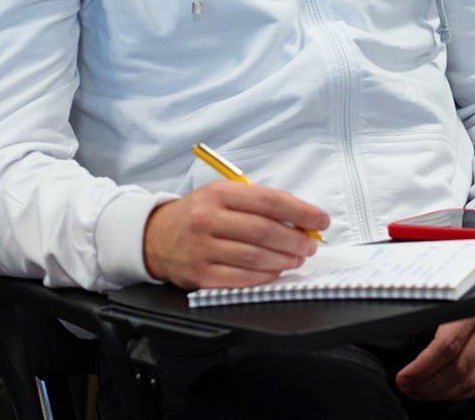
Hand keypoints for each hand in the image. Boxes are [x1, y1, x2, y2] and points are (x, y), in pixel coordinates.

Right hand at [142, 180, 328, 290]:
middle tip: (311, 244)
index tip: (321, 219)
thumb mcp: (223, 195)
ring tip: (297, 258)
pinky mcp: (198, 276)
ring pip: (255, 258)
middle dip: (296, 240)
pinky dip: (265, 276)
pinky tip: (276, 271)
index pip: (269, 201)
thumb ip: (258, 203)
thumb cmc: (198, 214)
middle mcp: (208, 220)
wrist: (153, 237)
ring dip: (284, 260)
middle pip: (264, 232)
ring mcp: (201, 250)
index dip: (301, 212)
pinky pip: (240, 279)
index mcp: (219, 194)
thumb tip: (301, 219)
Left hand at [397, 305, 474, 402]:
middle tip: (407, 387)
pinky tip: (444, 393)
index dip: (421, 368)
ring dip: (440, 394)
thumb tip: (404, 333)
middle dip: (426, 385)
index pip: (446, 347)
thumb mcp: (456, 290)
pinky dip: (460, 394)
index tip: (404, 377)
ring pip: (468, 382)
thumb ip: (435, 311)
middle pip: (456, 370)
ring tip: (420, 393)